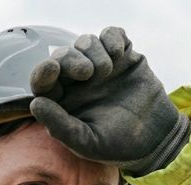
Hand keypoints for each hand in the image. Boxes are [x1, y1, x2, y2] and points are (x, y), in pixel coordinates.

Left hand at [28, 26, 190, 175]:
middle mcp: (77, 80)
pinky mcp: (123, 55)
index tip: (51, 68)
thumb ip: (59, 126)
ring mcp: (100, 66)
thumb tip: (35, 103)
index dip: (43, 72)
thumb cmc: (115, 145)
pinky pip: (111, 35)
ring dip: (93, 51)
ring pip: (86, 42)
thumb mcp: (86, 142)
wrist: (154, 138)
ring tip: (106, 70)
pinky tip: (119, 53)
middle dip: (71, 59)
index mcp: (62, 100)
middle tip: (87, 72)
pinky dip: (112, 38)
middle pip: (63, 56)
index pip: (43, 81)